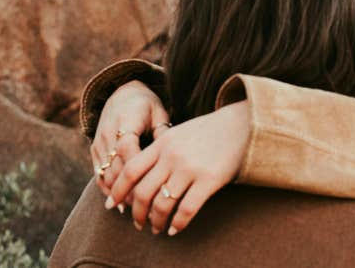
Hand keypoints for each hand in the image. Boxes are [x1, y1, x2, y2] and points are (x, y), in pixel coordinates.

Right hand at [91, 80, 170, 197]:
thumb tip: (170, 155)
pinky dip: (108, 189)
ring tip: (136, 211)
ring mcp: (98, 142)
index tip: (153, 186)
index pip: (127, 147)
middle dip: (130, 188)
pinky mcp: (94, 149)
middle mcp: (107, 132)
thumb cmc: (146, 105)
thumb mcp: (158, 112)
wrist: (120, 93)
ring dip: (119, 193)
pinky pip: (98, 173)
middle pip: (115, 165)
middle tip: (148, 207)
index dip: (138, 168)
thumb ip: (162, 132)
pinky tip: (120, 205)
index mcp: (126, 120)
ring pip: (105, 173)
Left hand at [104, 101, 250, 234]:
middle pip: (143, 191)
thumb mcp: (179, 133)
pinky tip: (175, 229)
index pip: (131, 170)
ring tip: (157, 229)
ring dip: (156, 221)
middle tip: (138, 223)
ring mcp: (190, 168)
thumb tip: (139, 175)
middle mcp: (172, 156)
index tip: (112, 204)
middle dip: (137, 213)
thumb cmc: (209, 131)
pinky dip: (178, 223)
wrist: (242, 125)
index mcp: (162, 143)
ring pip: (163, 204)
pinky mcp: (209, 180)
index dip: (118, 190)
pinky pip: (187, 208)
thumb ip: (160, 150)